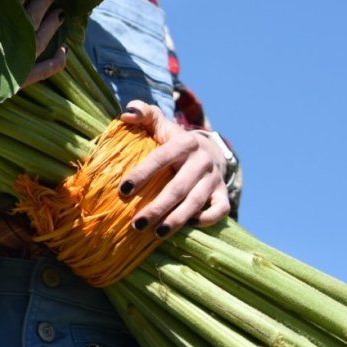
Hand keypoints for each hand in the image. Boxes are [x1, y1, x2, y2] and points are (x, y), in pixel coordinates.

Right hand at [0, 0, 65, 174]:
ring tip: (61, 9)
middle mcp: (4, 51)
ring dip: (51, 25)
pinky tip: (63, 52)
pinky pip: (39, 74)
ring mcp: (12, 71)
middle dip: (42, 0)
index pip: (12, 2)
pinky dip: (53, 63)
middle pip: (30, 20)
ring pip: (39, 43)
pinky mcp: (12, 87)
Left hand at [117, 100, 231, 239]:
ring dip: (176, 220)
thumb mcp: (159, 122)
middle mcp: (202, 160)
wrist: (209, 149)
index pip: (161, 158)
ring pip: (196, 202)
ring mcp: (214, 178)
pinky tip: (187, 227)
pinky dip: (206, 220)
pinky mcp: (223, 193)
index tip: (123, 190)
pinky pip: (220, 210)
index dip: (143, 173)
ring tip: (156, 234)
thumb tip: (126, 115)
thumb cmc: (173, 139)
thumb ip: (142, 113)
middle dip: (157, 207)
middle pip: (178, 187)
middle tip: (136, 223)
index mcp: (184, 142)